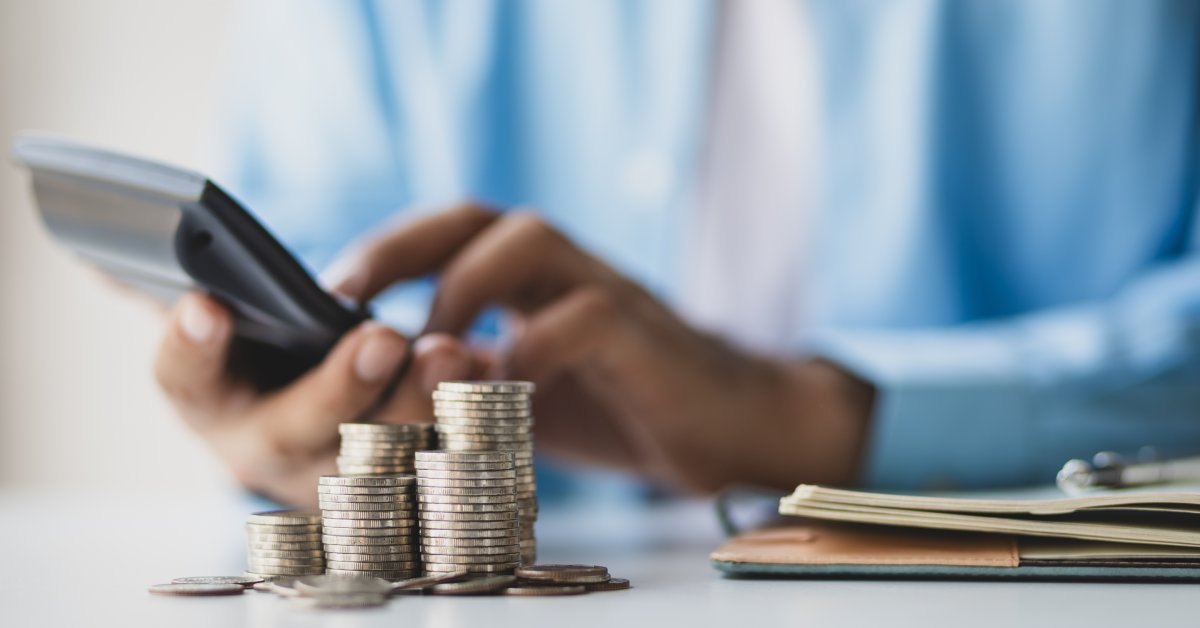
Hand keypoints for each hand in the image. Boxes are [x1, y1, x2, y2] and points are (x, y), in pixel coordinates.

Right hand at [152, 294, 475, 506]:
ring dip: (420, 407)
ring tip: (453, 351)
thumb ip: (172, 292)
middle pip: (295, 434)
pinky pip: (438, 464)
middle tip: (383, 335)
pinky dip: (465, 422)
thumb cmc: (273, 361)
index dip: (191, 348)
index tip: (207, 303)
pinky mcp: (404, 487)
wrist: (333, 430)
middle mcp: (270, 454)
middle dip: (338, 388)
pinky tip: (492, 375)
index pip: (184, 382)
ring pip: (378, 459)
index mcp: (213, 405)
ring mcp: (338, 480)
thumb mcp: (224, 331)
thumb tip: (100, 248)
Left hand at [326, 203, 874, 491]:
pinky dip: (533, 347)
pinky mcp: (645, 337)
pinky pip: (586, 315)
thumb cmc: (621, 404)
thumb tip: (381, 385)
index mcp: (534, 280)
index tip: (327, 296)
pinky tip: (500, 392)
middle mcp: (568, 271)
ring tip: (429, 347)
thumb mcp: (527, 388)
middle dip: (403, 246)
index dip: (387, 251)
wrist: (729, 429)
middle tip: (346, 299)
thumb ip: (470, 374)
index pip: (452, 232)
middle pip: (481, 216)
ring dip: (463, 286)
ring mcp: (610, 294)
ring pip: (534, 239)